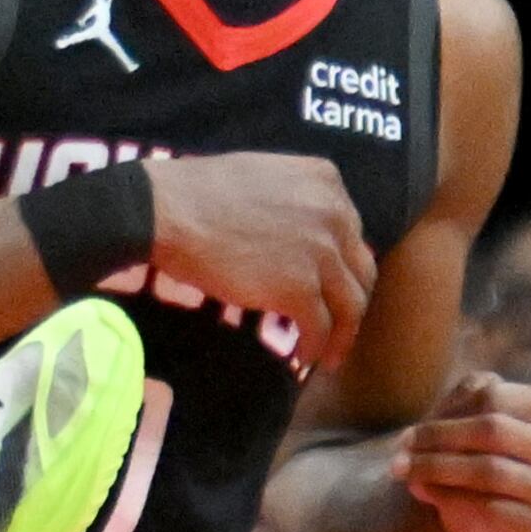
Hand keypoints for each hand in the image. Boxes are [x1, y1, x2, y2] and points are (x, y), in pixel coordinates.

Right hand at [140, 152, 377, 373]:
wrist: (169, 210)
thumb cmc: (201, 192)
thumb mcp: (265, 177)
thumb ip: (297, 202)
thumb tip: (304, 239)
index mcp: (325, 181)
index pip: (352, 233)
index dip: (343, 265)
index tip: (332, 286)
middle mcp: (335, 213)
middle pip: (360, 271)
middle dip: (350, 303)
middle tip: (338, 325)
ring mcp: (321, 252)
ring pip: (350, 306)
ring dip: (342, 334)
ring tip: (328, 353)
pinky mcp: (301, 288)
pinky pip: (321, 328)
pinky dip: (315, 346)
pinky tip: (304, 354)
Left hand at [395, 368, 530, 531]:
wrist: (480, 493)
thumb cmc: (473, 437)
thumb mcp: (468, 405)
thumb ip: (460, 400)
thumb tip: (447, 420)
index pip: (496, 399)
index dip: (447, 416)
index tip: (410, 434)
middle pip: (494, 432)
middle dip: (439, 442)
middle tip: (398, 456)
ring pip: (493, 471)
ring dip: (440, 471)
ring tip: (405, 473)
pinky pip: (496, 511)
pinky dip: (456, 501)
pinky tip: (430, 496)